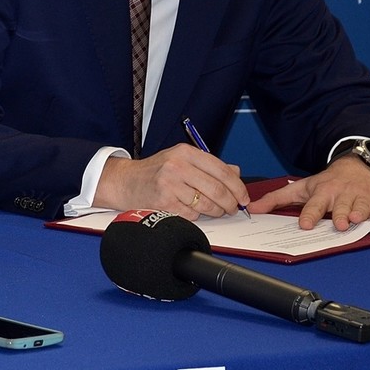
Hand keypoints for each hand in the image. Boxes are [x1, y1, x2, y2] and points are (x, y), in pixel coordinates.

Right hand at [93, 143, 250, 220]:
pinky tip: (194, 212)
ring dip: (216, 211)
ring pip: (206, 204)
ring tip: (216, 211)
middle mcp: (177, 166)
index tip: (243, 197)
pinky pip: (191, 214)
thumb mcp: (181, 160)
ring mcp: (169, 184)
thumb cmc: (155, 171)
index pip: (221, 170)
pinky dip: (197, 216)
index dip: (237, 186)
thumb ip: (209, 165)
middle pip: (217, 189)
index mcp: (185, 152)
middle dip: (230, 202)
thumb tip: (236, 173)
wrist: (125, 182)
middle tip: (233, 208)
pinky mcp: (163, 201)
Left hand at [249, 156, 369, 230]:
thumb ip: (277, 199)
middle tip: (338, 224)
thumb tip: (252, 208)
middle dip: (340, 214)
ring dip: (360, 213)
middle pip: (341, 207)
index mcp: (323, 192)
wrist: (356, 165)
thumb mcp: (301, 188)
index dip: (310, 214)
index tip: (305, 224)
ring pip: (362, 206)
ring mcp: (361, 196)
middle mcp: (342, 194)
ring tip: (357, 220)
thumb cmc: (327, 181)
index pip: (314, 205)